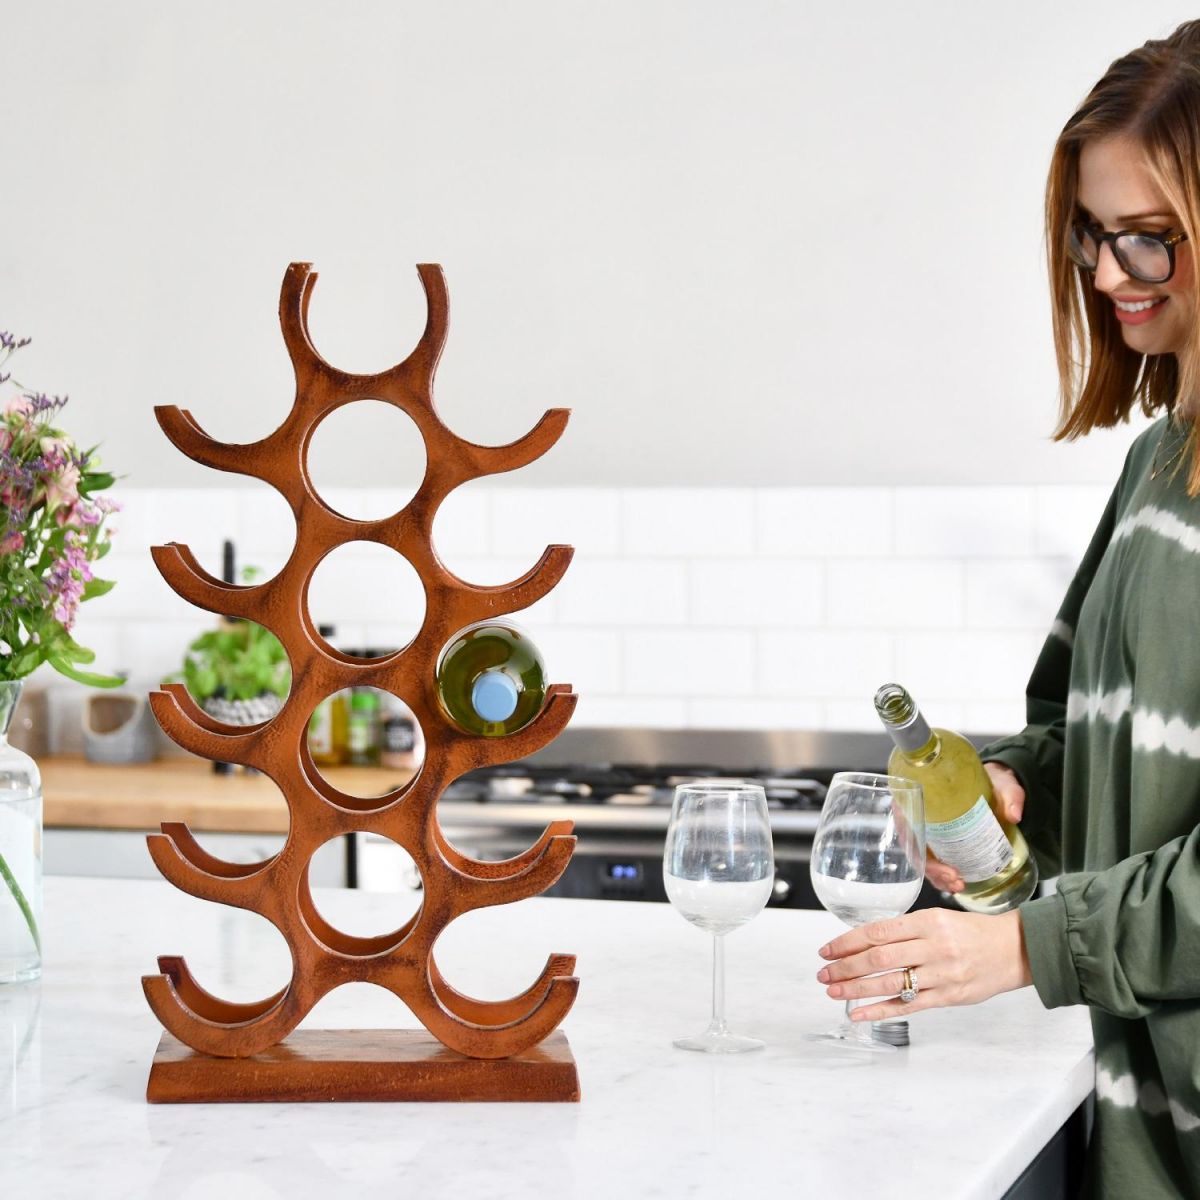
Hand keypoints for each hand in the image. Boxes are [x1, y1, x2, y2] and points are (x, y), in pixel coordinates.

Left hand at [814, 906, 1032, 1021]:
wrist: (1013, 950)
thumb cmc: (971, 931)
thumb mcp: (937, 918)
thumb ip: (904, 930)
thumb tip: (863, 942)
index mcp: (927, 921)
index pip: (877, 932)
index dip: (847, 942)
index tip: (827, 950)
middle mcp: (933, 947)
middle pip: (879, 958)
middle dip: (845, 967)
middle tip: (823, 972)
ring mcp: (941, 975)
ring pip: (890, 983)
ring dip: (856, 989)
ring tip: (832, 991)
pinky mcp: (948, 998)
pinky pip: (908, 1006)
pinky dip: (880, 1010)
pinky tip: (859, 1013)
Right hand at [924, 762, 1026, 893]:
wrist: (999, 788)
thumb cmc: (992, 782)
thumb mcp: (1003, 784)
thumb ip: (1010, 796)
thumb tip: (1013, 815)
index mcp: (926, 792)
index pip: (906, 816)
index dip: (913, 839)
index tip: (931, 855)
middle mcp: (922, 813)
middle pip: (912, 843)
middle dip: (929, 866)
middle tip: (954, 877)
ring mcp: (930, 831)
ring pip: (921, 857)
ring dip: (935, 876)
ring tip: (957, 886)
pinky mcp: (941, 844)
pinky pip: (933, 862)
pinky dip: (941, 877)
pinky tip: (956, 885)